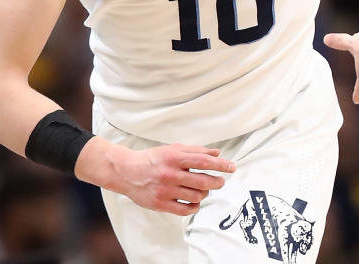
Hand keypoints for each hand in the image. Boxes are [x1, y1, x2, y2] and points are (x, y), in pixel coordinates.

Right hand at [77, 138, 235, 215]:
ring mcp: (166, 190)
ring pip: (197, 196)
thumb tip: (217, 154)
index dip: (221, 165)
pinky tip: (194, 201)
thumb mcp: (173, 149)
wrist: (127, 171)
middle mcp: (171, 174)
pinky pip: (186, 209)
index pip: (204, 162)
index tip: (232, 168)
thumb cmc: (152, 159)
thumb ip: (195, 151)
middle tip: (220, 181)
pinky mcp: (161, 204)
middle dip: (217, 182)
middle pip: (204, 181)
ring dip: (204, 194)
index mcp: (174, 157)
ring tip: (202, 190)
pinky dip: (195, 206)